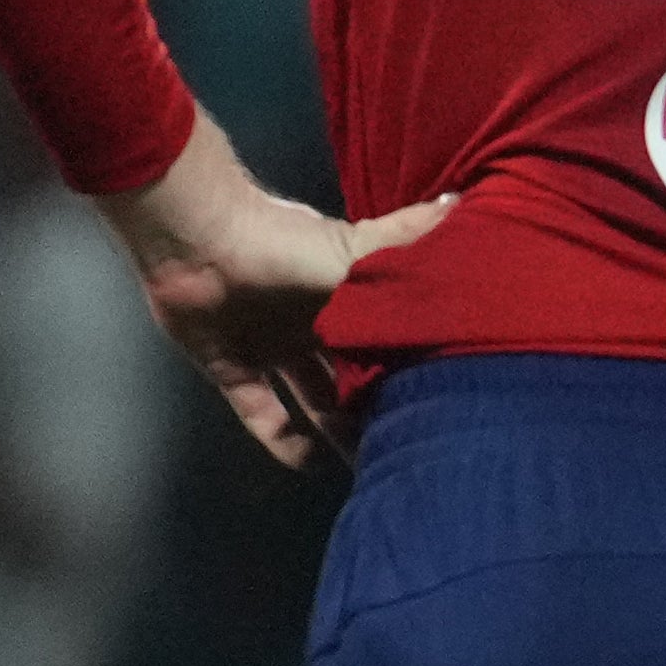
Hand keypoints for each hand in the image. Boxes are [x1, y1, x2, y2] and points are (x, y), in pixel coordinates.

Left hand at [92, 110, 454, 468]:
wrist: (199, 242)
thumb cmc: (284, 246)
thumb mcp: (357, 250)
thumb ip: (409, 234)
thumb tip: (465, 201)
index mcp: (346, 296)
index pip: (386, 339)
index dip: (409, 367)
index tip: (440, 398)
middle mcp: (314, 323)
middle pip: (353, 373)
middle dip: (377, 405)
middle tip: (407, 441)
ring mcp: (272, 347)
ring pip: (314, 398)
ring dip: (335, 429)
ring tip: (365, 462)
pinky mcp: (233, 368)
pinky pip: (262, 413)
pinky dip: (282, 439)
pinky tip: (308, 464)